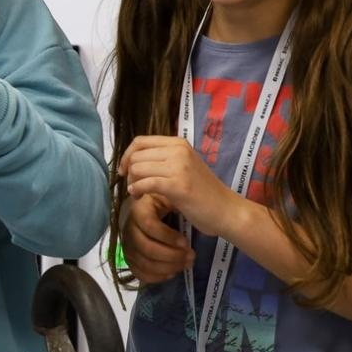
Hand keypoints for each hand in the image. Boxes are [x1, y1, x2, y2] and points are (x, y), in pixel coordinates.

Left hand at [118, 135, 241, 238]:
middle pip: (136, 156)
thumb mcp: (183, 167)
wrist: (227, 210)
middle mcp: (178, 150)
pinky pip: (145, 183)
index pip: (140, 141)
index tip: (124, 170)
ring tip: (139, 194)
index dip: (127, 155)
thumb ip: (162, 160)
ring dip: (132, 183)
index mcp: (179, 143)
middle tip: (135, 187)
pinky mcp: (178, 185)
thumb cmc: (203, 192)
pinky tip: (138, 197)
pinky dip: (137, 191)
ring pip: (137, 169)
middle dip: (129, 173)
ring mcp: (179, 167)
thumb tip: (131, 160)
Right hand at [118, 193, 192, 284]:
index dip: (167, 236)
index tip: (186, 242)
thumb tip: (179, 193)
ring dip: (167, 267)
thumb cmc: (172, 205)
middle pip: (146, 247)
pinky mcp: (130, 258)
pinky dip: (156, 276)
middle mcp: (129, 227)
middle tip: (191, 256)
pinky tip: (171, 273)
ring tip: (186, 264)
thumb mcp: (173, 195)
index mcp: (139, 209)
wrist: (163, 214)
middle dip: (171, 255)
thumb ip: (173, 194)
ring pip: (143, 262)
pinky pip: (138, 272)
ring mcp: (128, 244)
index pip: (148, 224)